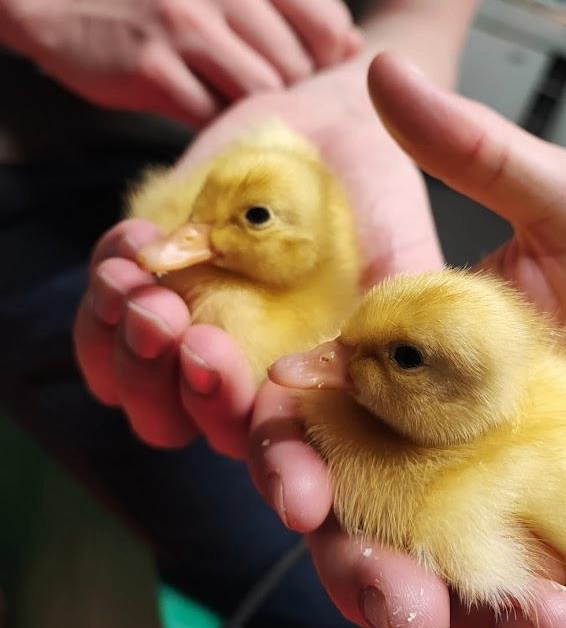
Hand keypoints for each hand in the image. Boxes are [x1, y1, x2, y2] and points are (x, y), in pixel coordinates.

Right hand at [25, 0, 360, 125]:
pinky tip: (202, 111)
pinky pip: (214, 115)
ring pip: (261, 93)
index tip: (302, 75)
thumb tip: (356, 50)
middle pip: (297, 65)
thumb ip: (294, 12)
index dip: (326, 63)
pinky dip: (217, 125)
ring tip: (234, 105)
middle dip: (288, 93)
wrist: (75, 9)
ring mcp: (183, 21)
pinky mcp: (152, 66)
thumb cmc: (174, 6)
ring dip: (254, 112)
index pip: (329, 22)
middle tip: (263, 98)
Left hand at [74, 59, 441, 453]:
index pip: (307, 461)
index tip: (302, 503)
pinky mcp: (152, 298)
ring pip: (144, 399)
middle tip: (202, 341)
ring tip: (149, 289)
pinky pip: (98, 335)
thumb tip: (393, 391)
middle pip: (211, 436)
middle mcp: (254, 382)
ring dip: (136, 356)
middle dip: (202, 400)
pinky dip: (104, 298)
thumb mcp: (405, 254)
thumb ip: (403, 326)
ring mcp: (197, 342)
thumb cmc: (376, 193)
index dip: (301, 488)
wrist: (322, 124)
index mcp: (320, 392)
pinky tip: (137, 244)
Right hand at [249, 52, 565, 627]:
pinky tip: (557, 619)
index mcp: (426, 372)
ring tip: (431, 618)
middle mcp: (451, 450)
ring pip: (430, 577)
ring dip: (412, 602)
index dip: (279, 423)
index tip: (248, 426)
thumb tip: (380, 67)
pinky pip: (532, 612)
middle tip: (315, 531)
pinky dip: (527, 625)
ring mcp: (512, 512)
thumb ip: (473, 153)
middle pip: (361, 508)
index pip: (326, 407)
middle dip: (329, 535)